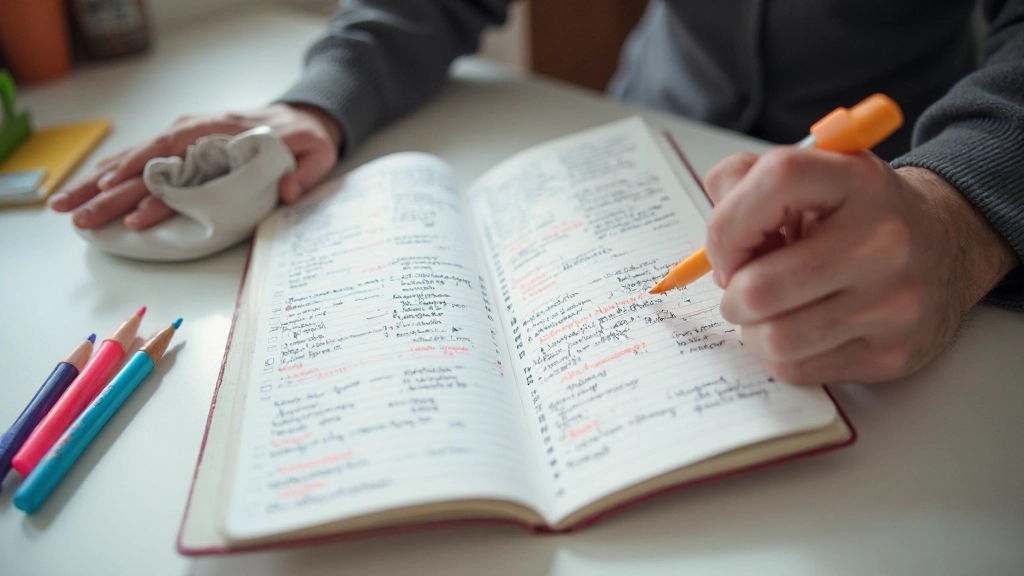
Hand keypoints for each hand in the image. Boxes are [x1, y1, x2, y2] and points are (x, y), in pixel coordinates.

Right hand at [49, 103, 341, 229]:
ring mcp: (186, 136)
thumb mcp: (315, 154)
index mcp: (226, 132)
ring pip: (135, 159)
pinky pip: (141, 159)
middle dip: (109, 187)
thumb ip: (303, 174)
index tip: (126, 198)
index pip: (180, 152)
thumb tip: (287, 191)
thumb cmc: (303, 138)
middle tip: (77, 213)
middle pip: (146, 159)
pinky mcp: (181, 145)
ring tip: (66, 205)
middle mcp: (197, 131)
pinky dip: (113, 172)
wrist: (299, 117)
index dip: (151, 175)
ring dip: (99, 182)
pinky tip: (88, 189)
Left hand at [703, 148, 1018, 384]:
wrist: (948, 244)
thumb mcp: (812, 173)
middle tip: (744, 285)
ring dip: (752, 328)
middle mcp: (882, 241)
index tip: (729, 246)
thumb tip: (714, 244)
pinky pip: (797, 369)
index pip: (775, 183)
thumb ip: (744, 181)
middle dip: (733, 293)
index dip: (728, 224)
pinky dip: (779, 353)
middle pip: (760, 287)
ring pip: (774, 338)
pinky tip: (798, 327)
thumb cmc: (858, 212)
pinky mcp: (891, 354)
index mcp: (856, 180)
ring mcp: (892, 302)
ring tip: (769, 309)